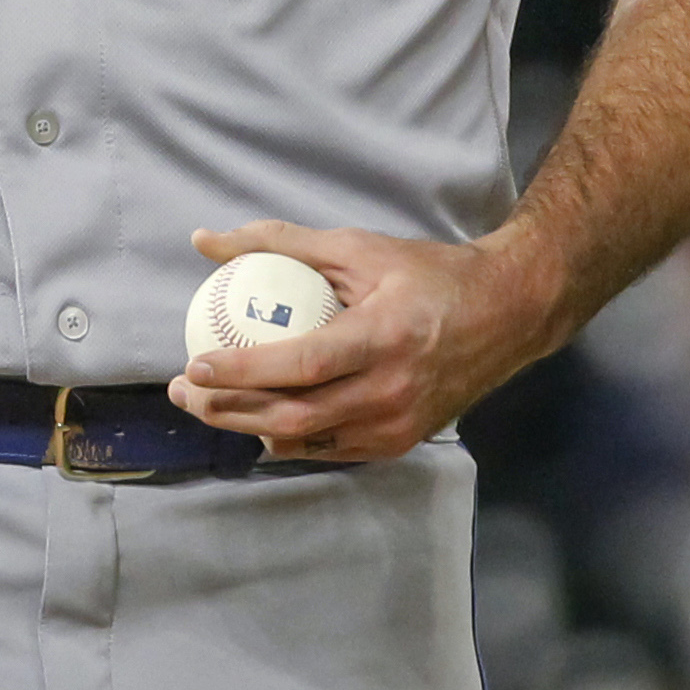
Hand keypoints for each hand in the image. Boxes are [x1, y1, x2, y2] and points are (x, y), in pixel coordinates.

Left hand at [166, 219, 552, 463]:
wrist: (506, 315)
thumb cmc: (428, 275)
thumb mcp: (357, 248)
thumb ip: (280, 243)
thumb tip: (205, 241)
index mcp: (384, 338)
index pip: (301, 365)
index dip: (243, 371)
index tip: (195, 365)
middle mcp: (391, 390)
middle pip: (293, 415)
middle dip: (227, 410)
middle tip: (183, 392)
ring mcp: (397, 424)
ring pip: (306, 440)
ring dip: (247, 427)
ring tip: (206, 405)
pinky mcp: (399, 442)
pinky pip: (328, 448)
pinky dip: (286, 437)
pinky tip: (255, 418)